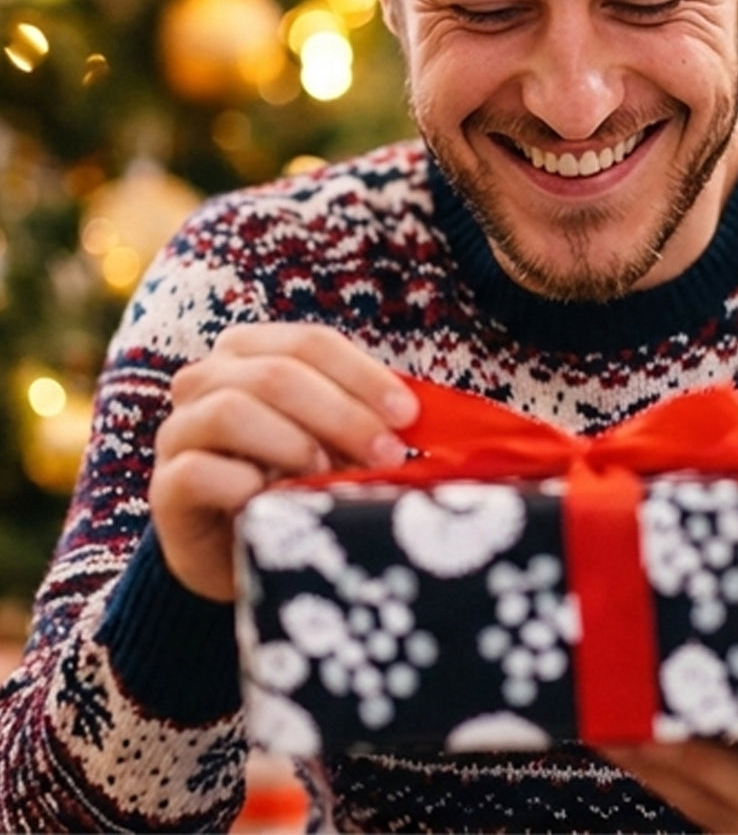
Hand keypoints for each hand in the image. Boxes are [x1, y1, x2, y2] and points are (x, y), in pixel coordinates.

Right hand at [149, 322, 417, 601]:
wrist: (243, 551)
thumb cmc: (298, 481)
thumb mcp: (336, 441)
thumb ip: (364, 417)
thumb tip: (416, 416)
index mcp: (251, 352)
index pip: (311, 343)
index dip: (363, 375)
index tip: (408, 415)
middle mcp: (206, 380)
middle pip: (278, 374)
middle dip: (343, 414)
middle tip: (386, 455)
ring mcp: (179, 432)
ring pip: (232, 411)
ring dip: (294, 443)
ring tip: (327, 475)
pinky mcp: (165, 489)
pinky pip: (197, 472)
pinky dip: (243, 484)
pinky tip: (273, 500)